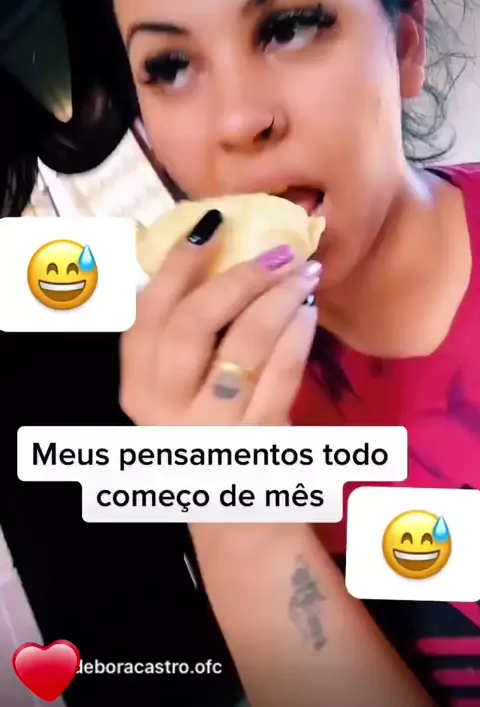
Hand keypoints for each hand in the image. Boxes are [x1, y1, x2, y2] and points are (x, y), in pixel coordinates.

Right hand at [121, 209, 319, 425]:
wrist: (231, 510)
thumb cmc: (204, 429)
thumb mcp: (175, 387)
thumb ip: (182, 333)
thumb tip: (219, 248)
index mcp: (137, 383)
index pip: (148, 312)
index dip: (178, 263)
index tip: (213, 223)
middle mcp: (162, 407)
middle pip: (193, 323)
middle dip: (238, 278)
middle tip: (278, 251)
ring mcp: (211, 427)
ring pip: (244, 345)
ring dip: (278, 298)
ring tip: (304, 272)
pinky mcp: (258, 441)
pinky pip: (281, 374)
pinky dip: (298, 334)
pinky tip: (308, 312)